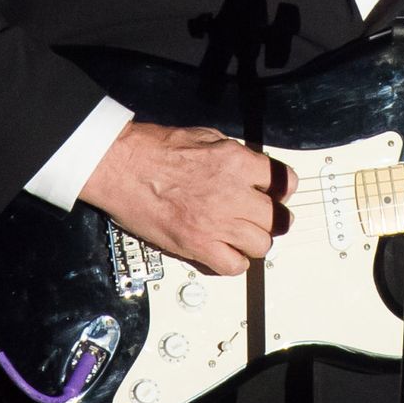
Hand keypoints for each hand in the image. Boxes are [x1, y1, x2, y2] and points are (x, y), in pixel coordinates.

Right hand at [77, 120, 289, 274]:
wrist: (119, 166)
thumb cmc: (152, 149)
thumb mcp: (205, 136)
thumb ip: (233, 154)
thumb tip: (250, 168)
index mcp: (236, 162)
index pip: (284, 181)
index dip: (283, 189)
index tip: (278, 193)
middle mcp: (231, 193)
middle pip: (276, 218)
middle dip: (274, 218)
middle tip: (266, 219)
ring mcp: (215, 223)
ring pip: (261, 244)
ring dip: (255, 241)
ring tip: (245, 236)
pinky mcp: (196, 245)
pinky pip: (234, 266)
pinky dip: (234, 262)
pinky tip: (226, 252)